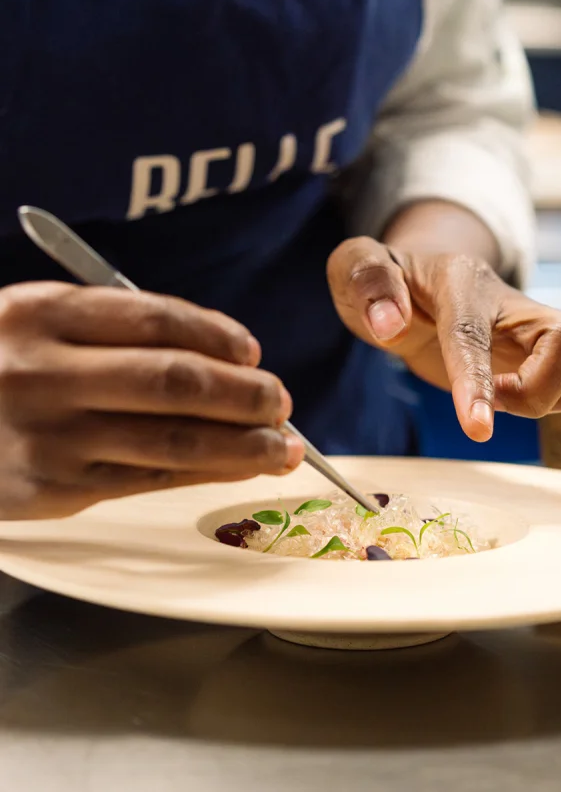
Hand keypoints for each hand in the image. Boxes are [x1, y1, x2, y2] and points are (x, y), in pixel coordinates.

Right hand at [0, 283, 303, 518]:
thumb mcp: (33, 321)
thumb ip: (109, 328)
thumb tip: (215, 353)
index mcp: (41, 314)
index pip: (155, 319)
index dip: (217, 335)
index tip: (252, 350)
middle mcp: (44, 374)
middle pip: (176, 383)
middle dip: (245, 395)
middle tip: (282, 401)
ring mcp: (50, 437)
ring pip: (173, 442)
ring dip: (243, 445)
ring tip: (283, 446)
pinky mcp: (53, 492)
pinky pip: (149, 480)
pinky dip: (204, 473)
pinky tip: (237, 466)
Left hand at [327, 237, 560, 441]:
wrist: (415, 279)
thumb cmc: (384, 280)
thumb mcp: (355, 267)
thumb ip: (365, 280)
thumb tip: (388, 324)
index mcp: (459, 282)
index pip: (473, 335)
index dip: (479, 382)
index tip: (479, 429)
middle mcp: (509, 301)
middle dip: (538, 389)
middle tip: (495, 399)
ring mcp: (534, 326)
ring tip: (510, 398)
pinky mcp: (544, 351)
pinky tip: (532, 399)